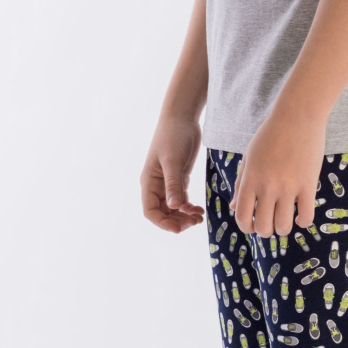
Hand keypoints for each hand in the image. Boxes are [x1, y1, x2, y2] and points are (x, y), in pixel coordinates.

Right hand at [141, 114, 205, 233]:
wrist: (182, 118)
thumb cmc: (173, 136)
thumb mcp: (173, 161)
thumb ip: (174, 184)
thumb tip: (175, 206)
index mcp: (149, 182)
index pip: (150, 211)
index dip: (163, 223)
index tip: (179, 229)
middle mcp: (156, 185)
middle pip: (163, 213)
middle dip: (177, 221)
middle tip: (195, 222)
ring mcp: (168, 183)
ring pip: (173, 208)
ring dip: (184, 216)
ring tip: (199, 218)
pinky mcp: (179, 178)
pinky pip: (182, 200)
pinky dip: (189, 207)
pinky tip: (199, 210)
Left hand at [230, 108, 327, 236]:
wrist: (297, 115)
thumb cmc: (271, 134)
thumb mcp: (249, 157)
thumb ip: (241, 183)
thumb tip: (234, 207)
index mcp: (250, 179)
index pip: (242, 217)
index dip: (246, 228)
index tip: (253, 226)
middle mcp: (267, 186)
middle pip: (263, 226)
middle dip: (265, 231)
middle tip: (271, 224)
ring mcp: (288, 187)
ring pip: (284, 225)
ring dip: (284, 229)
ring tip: (286, 221)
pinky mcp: (308, 184)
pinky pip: (307, 216)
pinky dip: (303, 221)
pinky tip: (301, 215)